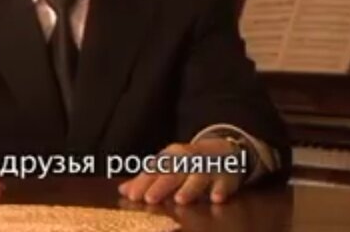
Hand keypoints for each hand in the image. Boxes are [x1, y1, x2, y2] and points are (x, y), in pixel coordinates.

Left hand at [118, 138, 243, 204]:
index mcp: (170, 156)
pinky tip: (215, 198)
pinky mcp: (226, 174)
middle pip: (172, 173)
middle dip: (161, 186)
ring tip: (180, 200)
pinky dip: (220, 189)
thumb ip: (146, 180)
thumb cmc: (187, 162)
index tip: (132, 196)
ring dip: (189, 188)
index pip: (154, 170)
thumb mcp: (167, 167)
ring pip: (197, 177)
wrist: (223, 150)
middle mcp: (187, 159)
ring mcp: (208, 166)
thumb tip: (123, 190)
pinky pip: (224, 181)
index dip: (142, 183)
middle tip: (150, 198)